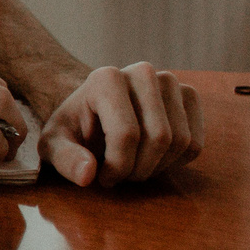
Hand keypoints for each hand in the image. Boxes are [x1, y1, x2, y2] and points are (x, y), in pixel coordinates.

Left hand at [37, 63, 202, 186]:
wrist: (94, 113)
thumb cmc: (73, 130)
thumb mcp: (54, 145)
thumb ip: (65, 159)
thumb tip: (88, 175)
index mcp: (106, 78)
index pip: (127, 134)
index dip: (118, 168)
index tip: (102, 178)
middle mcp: (142, 72)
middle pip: (159, 138)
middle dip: (140, 169)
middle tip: (121, 175)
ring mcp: (170, 82)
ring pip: (181, 142)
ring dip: (158, 167)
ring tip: (134, 165)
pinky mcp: (189, 96)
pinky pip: (195, 144)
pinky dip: (176, 161)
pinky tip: (153, 157)